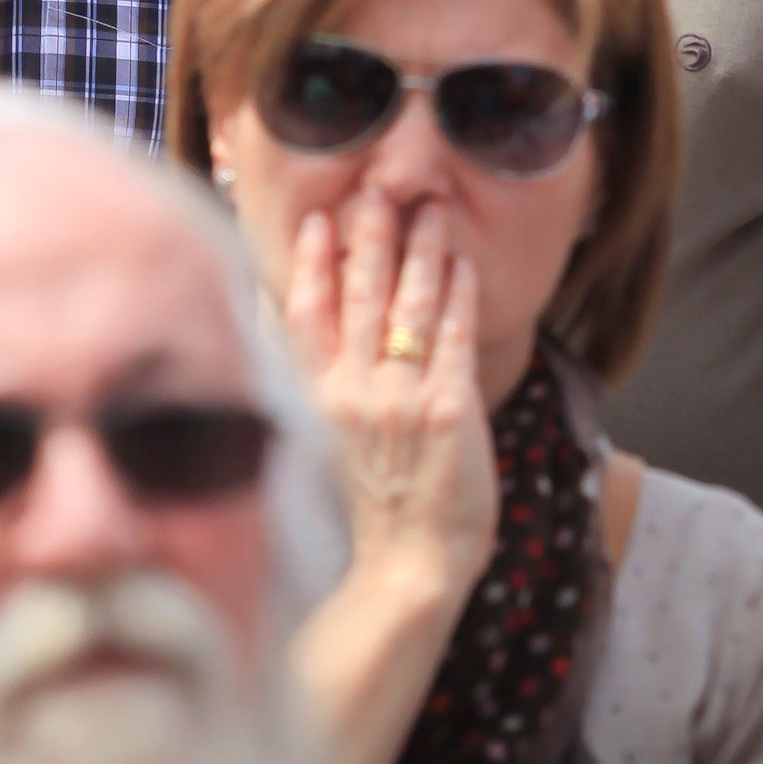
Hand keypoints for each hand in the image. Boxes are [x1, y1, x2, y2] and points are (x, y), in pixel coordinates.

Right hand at [285, 194, 497, 595]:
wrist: (403, 574)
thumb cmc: (365, 518)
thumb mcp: (319, 448)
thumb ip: (313, 390)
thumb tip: (301, 341)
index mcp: (316, 399)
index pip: (306, 314)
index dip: (310, 264)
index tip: (317, 222)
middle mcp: (353, 390)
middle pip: (359, 295)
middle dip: (369, 236)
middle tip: (378, 189)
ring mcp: (400, 398)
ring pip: (408, 305)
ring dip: (419, 251)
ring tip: (429, 210)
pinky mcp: (448, 410)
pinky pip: (452, 338)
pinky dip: (455, 297)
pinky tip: (460, 266)